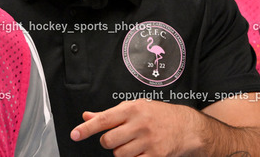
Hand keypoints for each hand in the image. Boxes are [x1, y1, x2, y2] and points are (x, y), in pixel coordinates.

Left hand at [70, 99, 202, 156]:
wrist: (185, 127)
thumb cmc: (157, 115)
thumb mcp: (134, 107)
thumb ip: (109, 114)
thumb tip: (87, 116)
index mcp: (132, 109)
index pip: (104, 119)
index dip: (87, 128)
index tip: (74, 134)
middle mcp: (139, 124)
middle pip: (108, 141)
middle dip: (109, 142)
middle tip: (120, 136)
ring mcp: (147, 141)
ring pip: (119, 154)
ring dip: (122, 151)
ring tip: (134, 142)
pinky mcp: (154, 155)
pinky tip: (142, 149)